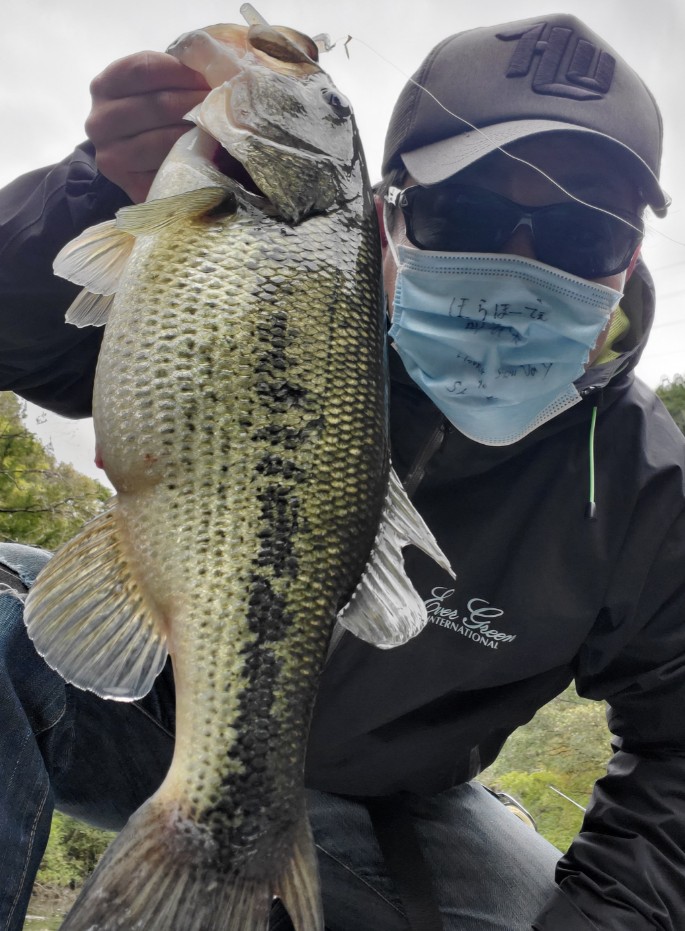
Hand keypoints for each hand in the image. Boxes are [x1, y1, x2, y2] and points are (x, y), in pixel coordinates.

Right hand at [85, 51, 209, 202]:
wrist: (141, 165)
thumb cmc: (155, 118)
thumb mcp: (157, 87)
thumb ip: (176, 72)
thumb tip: (212, 63)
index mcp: (104, 86)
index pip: (144, 69)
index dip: (182, 71)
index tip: (210, 77)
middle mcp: (100, 122)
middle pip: (157, 104)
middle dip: (197, 102)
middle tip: (224, 104)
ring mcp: (112, 158)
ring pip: (165, 139)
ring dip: (199, 131)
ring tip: (220, 127)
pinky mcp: (131, 187)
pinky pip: (170, 169)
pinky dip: (194, 160)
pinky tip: (209, 153)